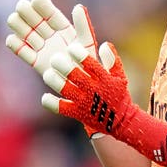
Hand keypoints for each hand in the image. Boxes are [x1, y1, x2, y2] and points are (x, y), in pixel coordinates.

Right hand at [6, 0, 96, 74]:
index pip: (51, 14)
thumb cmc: (88, 61)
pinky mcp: (36, 62)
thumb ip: (83, 25)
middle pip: (35, 21)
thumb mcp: (87, 42)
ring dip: (19, 25)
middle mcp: (51, 36)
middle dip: (27, 13)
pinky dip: (16, 45)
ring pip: (26, 33)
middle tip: (21, 6)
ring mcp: (42, 48)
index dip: (43, 6)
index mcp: (64, 28)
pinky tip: (12, 39)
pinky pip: (23, 52)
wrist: (83, 85)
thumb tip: (78, 7)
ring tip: (14, 19)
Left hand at [42, 42, 166, 164]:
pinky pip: (60, 108)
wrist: (121, 122)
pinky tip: (46, 96)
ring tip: (49, 73)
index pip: (90, 63)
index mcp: (105, 79)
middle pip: (74, 75)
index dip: (78, 53)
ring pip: (65, 89)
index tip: (71, 48)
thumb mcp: (120, 77)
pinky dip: (51, 102)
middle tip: (55, 58)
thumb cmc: (119, 95)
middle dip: (62, 64)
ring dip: (54, 80)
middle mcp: (94, 90)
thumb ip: (113, 60)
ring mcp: (84, 102)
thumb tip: (105, 44)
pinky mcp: (77, 113)